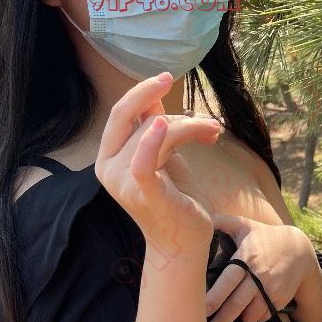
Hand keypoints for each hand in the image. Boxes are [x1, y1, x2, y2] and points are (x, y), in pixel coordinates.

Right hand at [95, 71, 221, 255]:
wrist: (185, 244)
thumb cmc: (178, 202)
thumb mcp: (167, 158)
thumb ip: (155, 132)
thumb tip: (153, 102)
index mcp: (110, 158)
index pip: (121, 114)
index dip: (142, 92)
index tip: (167, 78)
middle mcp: (109, 168)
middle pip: (133, 117)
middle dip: (157, 98)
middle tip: (180, 87)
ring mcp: (123, 182)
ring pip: (156, 132)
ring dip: (190, 126)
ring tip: (212, 132)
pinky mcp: (144, 193)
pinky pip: (143, 160)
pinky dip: (154, 139)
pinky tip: (165, 125)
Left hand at [205, 213, 316, 321]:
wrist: (299, 250)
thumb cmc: (264, 237)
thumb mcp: (245, 225)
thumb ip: (221, 221)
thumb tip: (200, 217)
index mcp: (246, 258)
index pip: (228, 281)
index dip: (215, 298)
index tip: (202, 311)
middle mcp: (259, 276)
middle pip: (236, 305)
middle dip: (221, 321)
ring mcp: (271, 290)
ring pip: (251, 315)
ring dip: (239, 319)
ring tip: (230, 316)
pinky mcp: (280, 299)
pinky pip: (263, 316)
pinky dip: (255, 317)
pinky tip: (249, 310)